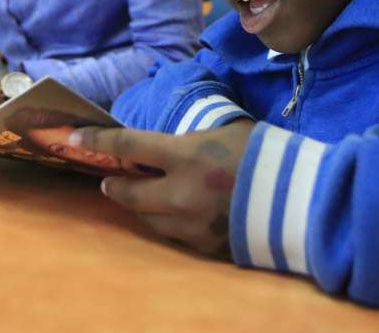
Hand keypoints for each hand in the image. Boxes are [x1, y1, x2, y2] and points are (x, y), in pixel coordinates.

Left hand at [66, 121, 254, 256]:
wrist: (304, 202)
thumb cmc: (269, 156)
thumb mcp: (229, 132)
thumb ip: (193, 139)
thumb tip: (168, 141)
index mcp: (188, 156)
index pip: (130, 145)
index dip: (99, 141)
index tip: (74, 138)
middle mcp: (182, 193)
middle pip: (131, 193)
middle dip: (115, 186)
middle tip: (108, 180)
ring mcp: (193, 224)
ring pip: (149, 220)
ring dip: (141, 207)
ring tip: (139, 198)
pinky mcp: (205, 247)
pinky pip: (175, 236)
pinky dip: (169, 223)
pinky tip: (174, 215)